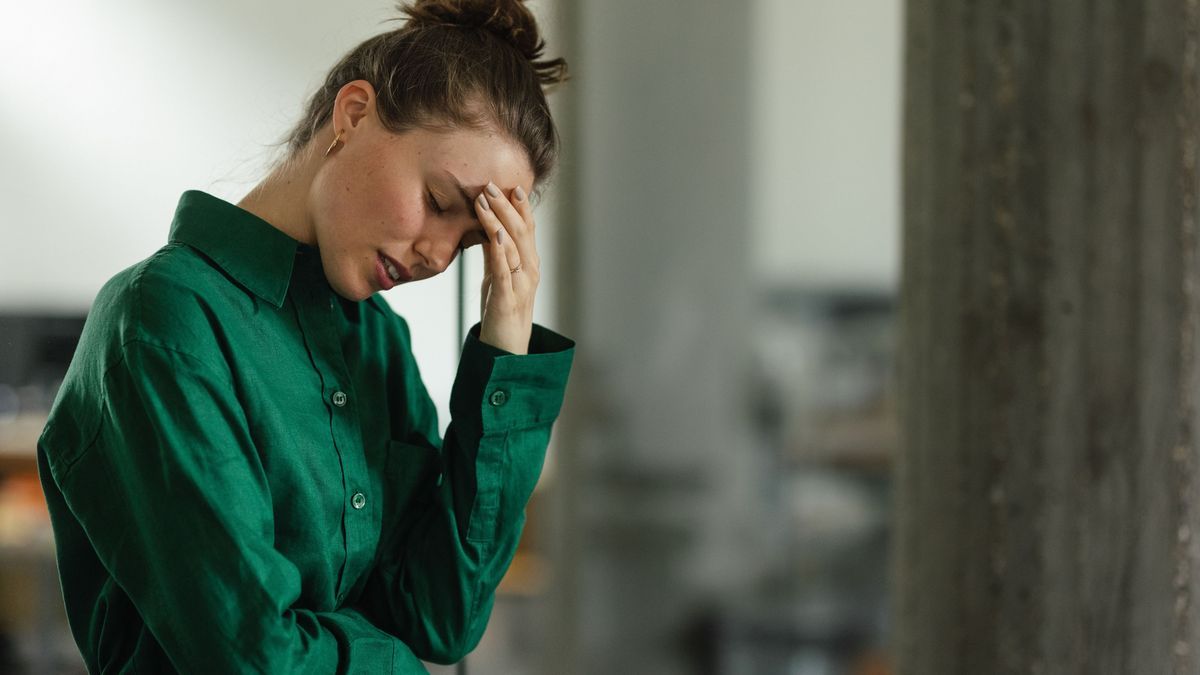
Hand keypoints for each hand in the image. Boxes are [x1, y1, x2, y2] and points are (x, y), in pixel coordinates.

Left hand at [473, 181, 538, 354]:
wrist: (506, 348)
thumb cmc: (501, 311)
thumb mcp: (496, 275)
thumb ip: (494, 253)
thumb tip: (486, 228)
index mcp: (529, 263)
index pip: (527, 228)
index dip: (520, 206)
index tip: (509, 185)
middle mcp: (530, 270)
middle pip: (521, 231)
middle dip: (505, 206)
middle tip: (490, 184)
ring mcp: (521, 284)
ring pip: (512, 245)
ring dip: (497, 220)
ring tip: (484, 200)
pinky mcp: (507, 297)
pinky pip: (503, 269)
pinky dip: (499, 249)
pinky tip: (493, 233)